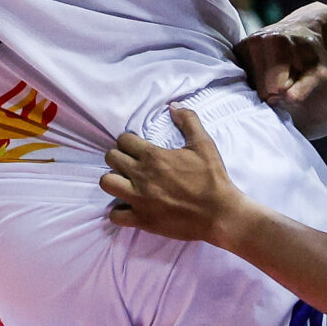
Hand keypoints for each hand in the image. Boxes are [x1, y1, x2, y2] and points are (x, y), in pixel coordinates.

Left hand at [101, 108, 242, 242]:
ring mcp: (139, 199)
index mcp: (154, 156)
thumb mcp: (204, 144)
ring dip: (113, 180)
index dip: (129, 141)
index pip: (123, 140)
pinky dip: (119, 210)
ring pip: (106, 183)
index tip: (137, 147)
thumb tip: (174, 106)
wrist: (220, 213)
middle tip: (131, 162)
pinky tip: (130, 206)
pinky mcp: (141, 219)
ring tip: (125, 182)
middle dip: (119, 157)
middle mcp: (141, 176)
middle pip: (111, 158)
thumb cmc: (212, 178)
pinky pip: (115, 215)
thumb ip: (188, 121)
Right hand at [234, 19, 326, 107]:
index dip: (288, 89)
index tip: (296, 77)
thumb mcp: (319, 73)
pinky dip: (257, 77)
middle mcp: (257, 40)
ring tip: (279, 68)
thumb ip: (303, 89)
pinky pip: (245, 77)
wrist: (303, 28)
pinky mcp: (238, 49)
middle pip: (262, 90)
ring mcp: (246, 44)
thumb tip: (281, 99)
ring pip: (251, 86)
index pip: (276, 88)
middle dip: (276, 88)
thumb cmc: (312, 54)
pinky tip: (268, 66)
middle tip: (288, 73)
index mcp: (278, 43)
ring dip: (266, 83)